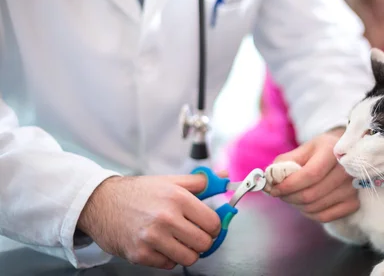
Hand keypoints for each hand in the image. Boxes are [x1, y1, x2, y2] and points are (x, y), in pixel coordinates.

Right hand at [77, 174, 221, 268]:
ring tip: (178, 241)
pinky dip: (168, 258)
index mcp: (177, 198)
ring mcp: (153, 239)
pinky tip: (161, 245)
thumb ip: (199, 181)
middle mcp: (166, 218)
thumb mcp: (170, 181)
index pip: (212, 222)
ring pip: (189, 258)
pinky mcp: (140, 255)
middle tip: (193, 235)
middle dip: (202, 241)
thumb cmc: (137, 192)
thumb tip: (224, 178)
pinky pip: (169, 265)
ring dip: (187, 252)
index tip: (207, 226)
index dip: (213, 226)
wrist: (100, 203)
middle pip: (204, 243)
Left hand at [267, 128, 358, 222]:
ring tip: (291, 196)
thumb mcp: (303, 149)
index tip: (273, 189)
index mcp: (332, 151)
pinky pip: (325, 217)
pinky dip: (309, 214)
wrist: (345, 155)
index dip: (289, 185)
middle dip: (288, 197)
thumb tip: (268, 180)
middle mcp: (346, 170)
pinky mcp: (354, 203)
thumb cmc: (320, 152)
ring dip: (297, 205)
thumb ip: (284, 162)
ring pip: (315, 207)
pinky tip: (304, 204)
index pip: (310, 174)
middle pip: (311, 194)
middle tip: (279, 194)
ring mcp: (352, 188)